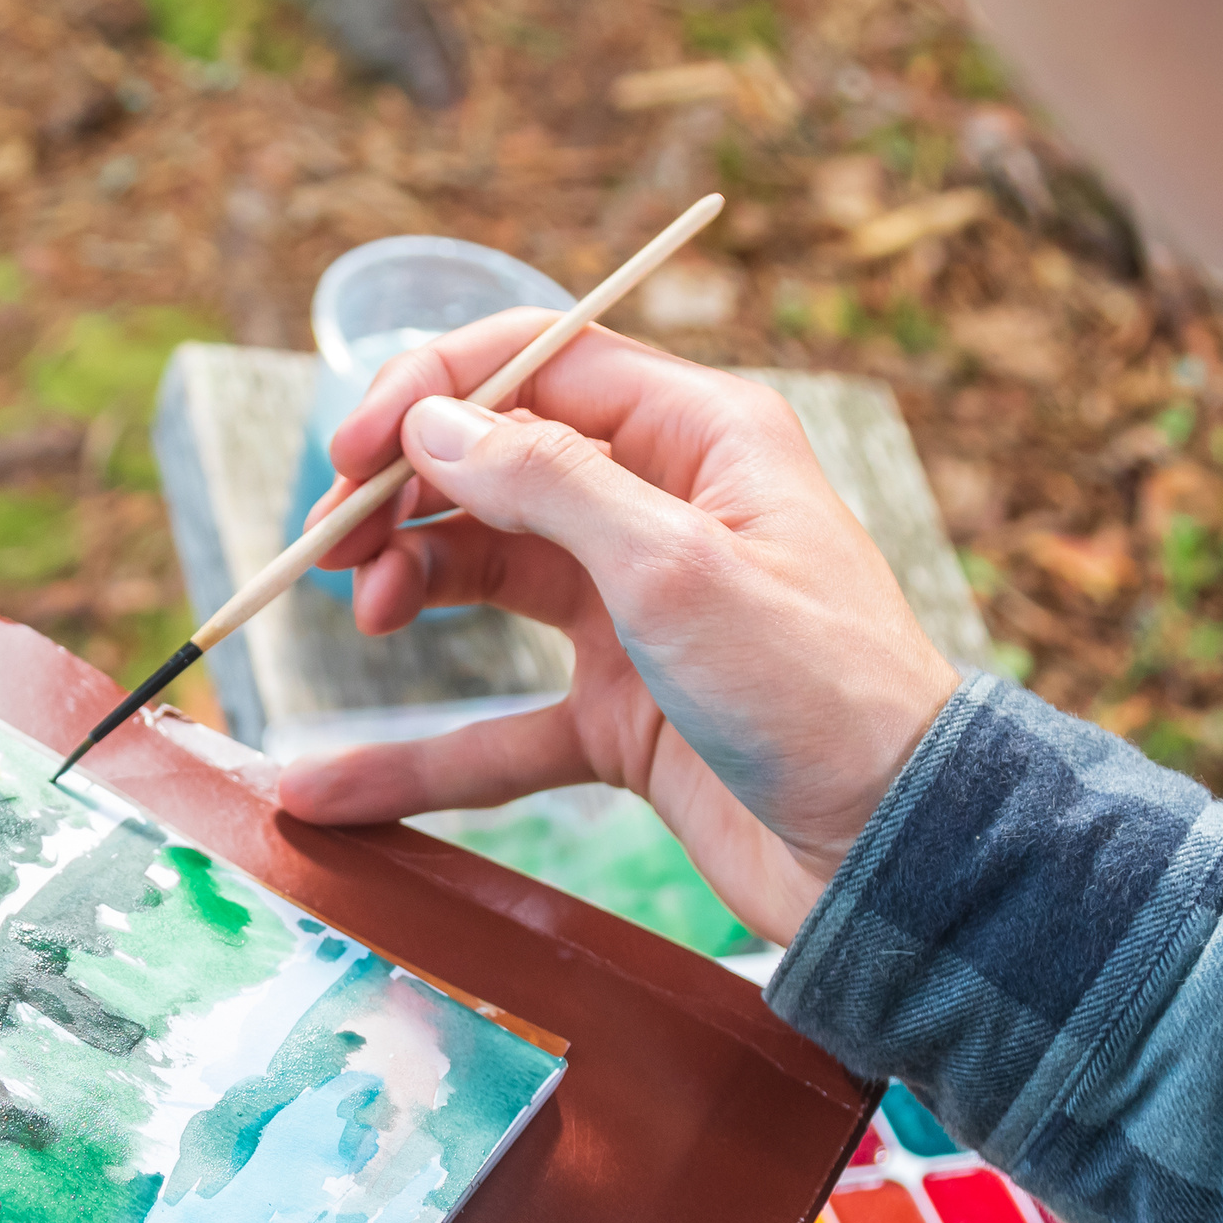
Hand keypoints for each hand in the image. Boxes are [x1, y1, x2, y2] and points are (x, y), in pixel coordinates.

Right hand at [275, 312, 959, 943]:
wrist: (896, 856)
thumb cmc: (820, 693)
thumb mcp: (678, 569)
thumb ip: (549, 486)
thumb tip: (433, 424)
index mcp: (700, 437)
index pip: (540, 366)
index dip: (432, 393)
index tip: (348, 454)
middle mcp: (664, 510)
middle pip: (498, 466)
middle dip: (403, 493)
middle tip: (326, 549)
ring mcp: (638, 614)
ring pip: (486, 575)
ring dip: (406, 586)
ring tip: (360, 615)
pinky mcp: (623, 716)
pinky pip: (499, 726)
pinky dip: (417, 755)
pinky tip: (329, 787)